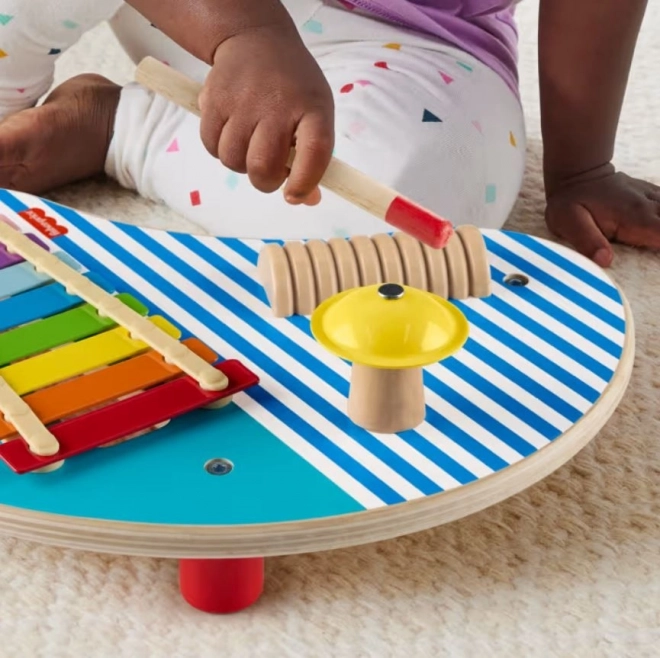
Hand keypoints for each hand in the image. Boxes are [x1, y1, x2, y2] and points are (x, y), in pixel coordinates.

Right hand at [198, 23, 334, 204]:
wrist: (254, 39)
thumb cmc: (292, 87)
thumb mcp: (314, 113)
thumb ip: (313, 158)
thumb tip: (306, 200)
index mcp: (313, 108)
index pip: (314, 152)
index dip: (304, 182)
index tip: (295, 196)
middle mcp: (277, 103)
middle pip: (263, 166)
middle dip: (266, 181)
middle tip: (270, 172)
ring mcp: (242, 101)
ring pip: (233, 161)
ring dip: (241, 165)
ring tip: (250, 146)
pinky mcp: (213, 99)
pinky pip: (212, 146)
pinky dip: (221, 150)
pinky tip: (233, 134)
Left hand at [544, 163, 659, 266]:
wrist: (576, 174)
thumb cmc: (570, 202)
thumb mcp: (569, 222)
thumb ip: (587, 241)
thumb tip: (605, 261)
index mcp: (634, 218)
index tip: (658, 255)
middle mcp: (650, 207)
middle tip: (655, 246)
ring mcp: (653, 199)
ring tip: (656, 240)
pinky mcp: (653, 195)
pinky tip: (658, 223)